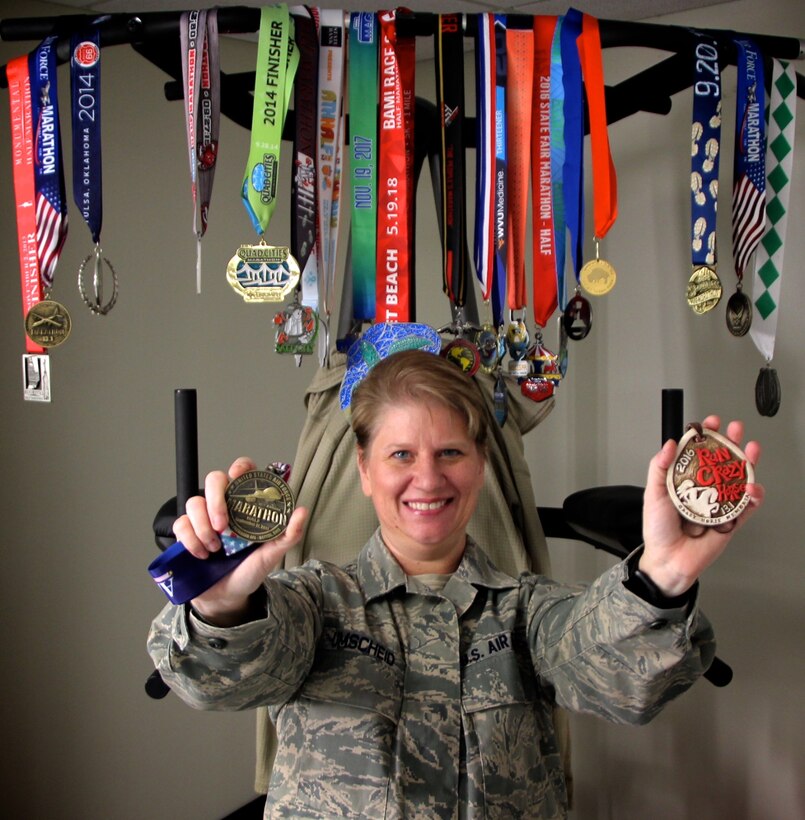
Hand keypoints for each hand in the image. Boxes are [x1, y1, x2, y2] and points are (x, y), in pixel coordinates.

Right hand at [173, 457, 307, 625]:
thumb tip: (302, 511)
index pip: (243, 472)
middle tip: (223, 526)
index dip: (240, 467)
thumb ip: (289, 534)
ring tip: (215, 548)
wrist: (228, 596)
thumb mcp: (272, 553)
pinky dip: (191, 540)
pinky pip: (181, 525)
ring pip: (193, 502)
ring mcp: (203, 518)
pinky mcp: (187, 533)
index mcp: (246, 504)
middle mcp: (224, 505)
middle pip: (214, 479)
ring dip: (203, 526)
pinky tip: (203, 554)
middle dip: (216, 500)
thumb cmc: (251, 570)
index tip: (237, 476)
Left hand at [639, 416, 762, 596]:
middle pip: (723, 461)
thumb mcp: (652, 493)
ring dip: (748, 463)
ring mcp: (719, 504)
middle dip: (731, 443)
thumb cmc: (658, 529)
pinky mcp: (732, 521)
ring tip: (750, 449)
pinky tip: (751, 486)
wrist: (668, 560)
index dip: (705, 437)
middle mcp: (704, 490)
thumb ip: (659, 467)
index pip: (698, 453)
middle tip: (735, 428)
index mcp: (685, 481)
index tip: (709, 423)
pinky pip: (748, 505)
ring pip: (739, 479)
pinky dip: (753, 495)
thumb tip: (669, 443)